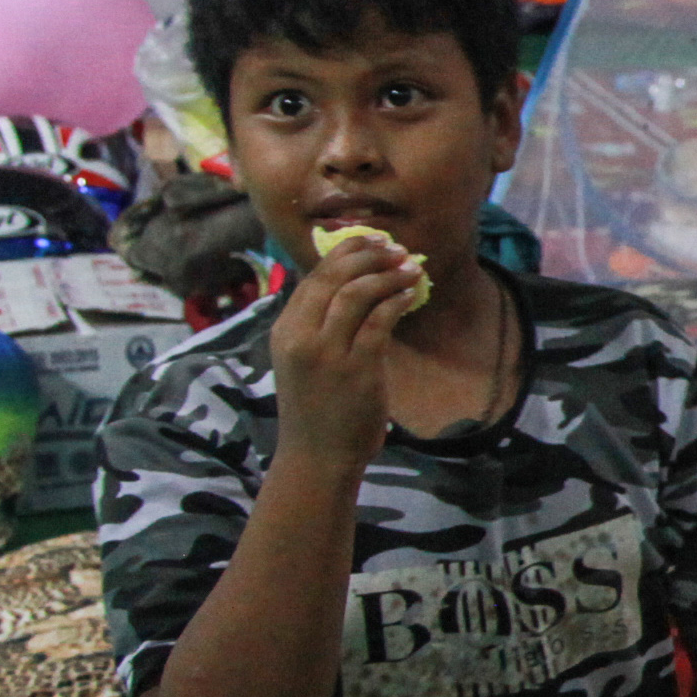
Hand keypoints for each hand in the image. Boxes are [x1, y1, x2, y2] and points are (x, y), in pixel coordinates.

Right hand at [267, 234, 424, 471]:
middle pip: (334, 277)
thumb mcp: (304, 360)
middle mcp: (300, 336)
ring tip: (411, 266)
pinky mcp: (357, 369)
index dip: (345, 253)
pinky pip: (380, 321)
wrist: (317, 456)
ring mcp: (327, 353)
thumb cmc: (315, 408)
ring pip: (358, 293)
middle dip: (368, 255)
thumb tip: (354, 285)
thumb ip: (319, 326)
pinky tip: (411, 293)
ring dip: (388, 273)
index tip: (371, 241)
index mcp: (284, 331)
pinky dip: (398, 300)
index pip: (314, 277)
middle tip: (395, 247)